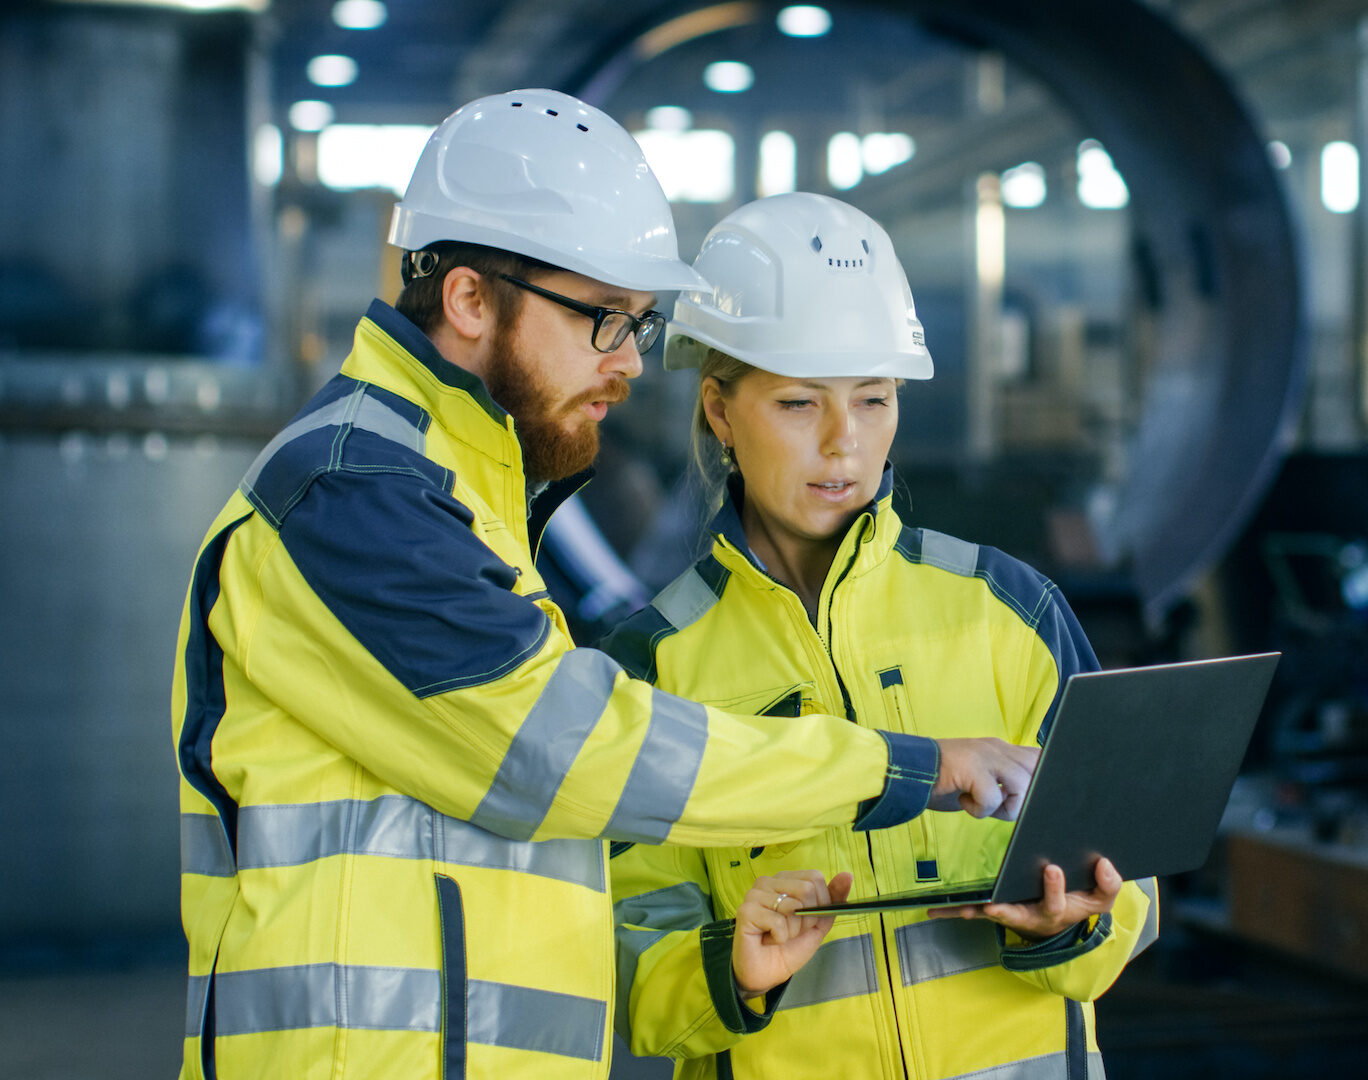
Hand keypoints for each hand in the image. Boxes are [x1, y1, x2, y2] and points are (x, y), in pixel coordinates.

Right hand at [732, 870, 852, 996]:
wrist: (767, 975)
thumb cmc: (789, 947)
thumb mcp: (818, 923)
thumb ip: (833, 899)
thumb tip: (848, 875)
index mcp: (785, 880)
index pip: (815, 877)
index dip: (820, 903)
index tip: (808, 920)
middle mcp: (767, 881)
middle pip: (806, 889)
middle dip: (807, 919)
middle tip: (792, 931)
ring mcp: (754, 894)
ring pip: (793, 906)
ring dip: (793, 930)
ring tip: (779, 936)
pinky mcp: (746, 911)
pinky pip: (778, 922)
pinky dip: (780, 937)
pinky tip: (768, 940)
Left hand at [927, 857, 1123, 940]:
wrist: (1060, 921)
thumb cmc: (1077, 904)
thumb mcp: (1099, 898)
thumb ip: (1108, 884)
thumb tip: (1106, 864)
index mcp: (1057, 911)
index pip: (1058, 901)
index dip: (1055, 888)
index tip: (1053, 869)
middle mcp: (1030, 916)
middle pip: (1018, 915)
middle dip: (1006, 911)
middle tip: (994, 905)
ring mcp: (1010, 915)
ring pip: (989, 915)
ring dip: (972, 912)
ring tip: (955, 908)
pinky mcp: (994, 911)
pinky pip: (973, 911)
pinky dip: (953, 910)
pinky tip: (932, 908)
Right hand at [928, 737, 1038, 819]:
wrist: (904, 770)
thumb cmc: (940, 781)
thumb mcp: (978, 777)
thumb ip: (1001, 781)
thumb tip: (1026, 800)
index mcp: (999, 748)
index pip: (1039, 756)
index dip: (1040, 778)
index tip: (1020, 797)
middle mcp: (996, 747)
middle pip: (1038, 770)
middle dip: (1026, 796)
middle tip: (1000, 804)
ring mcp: (985, 755)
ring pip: (1022, 785)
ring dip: (1003, 807)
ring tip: (980, 805)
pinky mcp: (972, 767)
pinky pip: (993, 798)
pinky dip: (980, 810)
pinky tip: (963, 802)